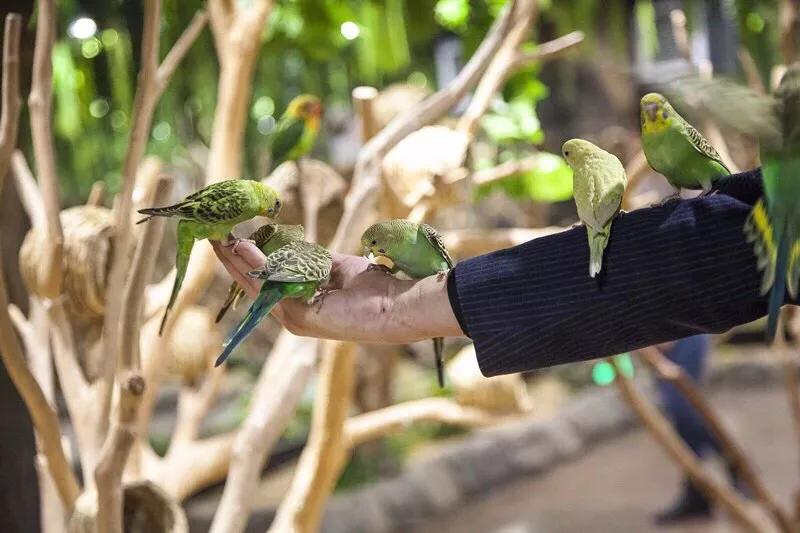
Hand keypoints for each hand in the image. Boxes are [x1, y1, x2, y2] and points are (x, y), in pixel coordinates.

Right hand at [211, 240, 462, 342]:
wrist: (397, 303)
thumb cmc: (373, 287)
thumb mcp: (337, 267)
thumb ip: (311, 260)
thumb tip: (289, 247)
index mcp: (301, 304)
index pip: (265, 282)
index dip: (246, 261)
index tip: (229, 239)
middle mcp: (293, 315)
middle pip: (254, 285)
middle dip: (233, 261)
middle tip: (213, 236)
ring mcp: (295, 319)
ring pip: (257, 286)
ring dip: (237, 261)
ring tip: (220, 239)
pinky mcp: (301, 318)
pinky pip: (271, 287)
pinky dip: (255, 266)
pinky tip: (243, 248)